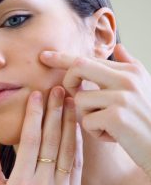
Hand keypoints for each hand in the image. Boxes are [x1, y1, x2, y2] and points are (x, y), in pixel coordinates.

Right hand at [0, 87, 82, 184]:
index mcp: (20, 183)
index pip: (29, 140)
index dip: (33, 115)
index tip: (36, 94)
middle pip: (52, 140)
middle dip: (54, 111)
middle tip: (57, 88)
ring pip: (68, 149)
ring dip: (69, 123)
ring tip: (70, 101)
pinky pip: (77, 165)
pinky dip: (77, 144)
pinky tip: (76, 128)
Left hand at [40, 44, 150, 176]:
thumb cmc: (147, 120)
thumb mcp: (144, 87)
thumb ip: (129, 66)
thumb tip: (119, 47)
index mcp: (129, 71)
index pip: (88, 59)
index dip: (63, 58)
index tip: (43, 56)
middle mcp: (126, 78)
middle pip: (79, 67)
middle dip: (68, 82)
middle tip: (74, 96)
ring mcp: (121, 96)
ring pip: (79, 100)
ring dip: (88, 117)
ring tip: (108, 125)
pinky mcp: (116, 116)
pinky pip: (86, 121)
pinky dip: (95, 133)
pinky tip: (113, 136)